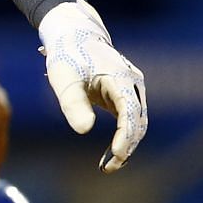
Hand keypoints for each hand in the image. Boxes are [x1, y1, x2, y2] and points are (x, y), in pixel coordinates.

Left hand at [38, 0, 147, 171]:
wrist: (73, 34)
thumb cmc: (67, 54)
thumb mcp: (64, 77)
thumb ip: (73, 102)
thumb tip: (85, 131)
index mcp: (122, 78)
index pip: (131, 114)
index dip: (126, 137)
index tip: (116, 155)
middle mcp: (133, 84)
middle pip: (138, 122)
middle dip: (126, 147)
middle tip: (108, 168)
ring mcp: (132, 89)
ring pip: (136, 123)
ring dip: (126, 144)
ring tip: (108, 166)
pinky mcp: (125, 94)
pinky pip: (129, 119)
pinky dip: (123, 136)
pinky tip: (112, 153)